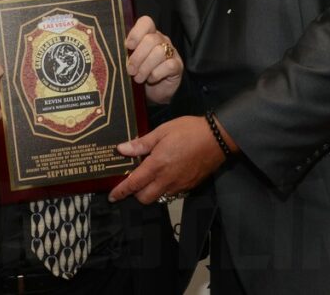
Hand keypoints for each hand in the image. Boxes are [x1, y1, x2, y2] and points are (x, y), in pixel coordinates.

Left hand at [108, 116, 225, 203]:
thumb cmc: (189, 131)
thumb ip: (142, 143)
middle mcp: (167, 180)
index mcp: (157, 165)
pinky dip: (165, 189)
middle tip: (133, 182)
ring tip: (150, 177)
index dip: (121, 192)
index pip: (133, 185)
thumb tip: (122, 149)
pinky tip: (167, 175)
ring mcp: (179, 185)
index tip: (112, 196)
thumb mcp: (162, 131)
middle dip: (135, 194)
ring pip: (159, 197)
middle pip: (145, 198)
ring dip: (151, 192)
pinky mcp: (190, 186)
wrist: (217, 138)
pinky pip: (172, 193)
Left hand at [125, 15, 181, 104]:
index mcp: (149, 35)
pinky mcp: (177, 65)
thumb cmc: (140, 74)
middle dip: (137, 57)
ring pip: (159, 52)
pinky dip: (156, 74)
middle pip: (150, 39)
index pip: (146, 22)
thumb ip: (126, 53)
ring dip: (145, 67)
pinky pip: (168, 65)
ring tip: (138, 78)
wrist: (154, 92)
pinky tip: (150, 79)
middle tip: (130, 70)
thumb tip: (115, 52)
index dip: (136, 33)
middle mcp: (162, 40)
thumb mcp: (131, 62)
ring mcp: (171, 52)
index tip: (128, 46)